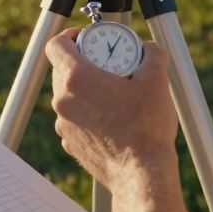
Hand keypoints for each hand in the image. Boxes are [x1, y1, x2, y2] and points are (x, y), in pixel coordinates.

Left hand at [45, 29, 176, 191]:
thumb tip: (150, 49)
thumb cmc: (146, 129)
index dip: (69, 36)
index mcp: (77, 79)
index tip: (85, 38)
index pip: (55, 45)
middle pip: (61, 69)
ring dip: (85, 89)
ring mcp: (63, 124)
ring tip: (112, 93)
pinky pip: (73, 118)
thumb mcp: (157, 81)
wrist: (141, 175)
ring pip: (67, 95)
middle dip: (82, 62)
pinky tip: (110, 118)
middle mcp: (63, 101)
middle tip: (107, 64)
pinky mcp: (69, 143)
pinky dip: (86, 112)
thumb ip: (153, 54)